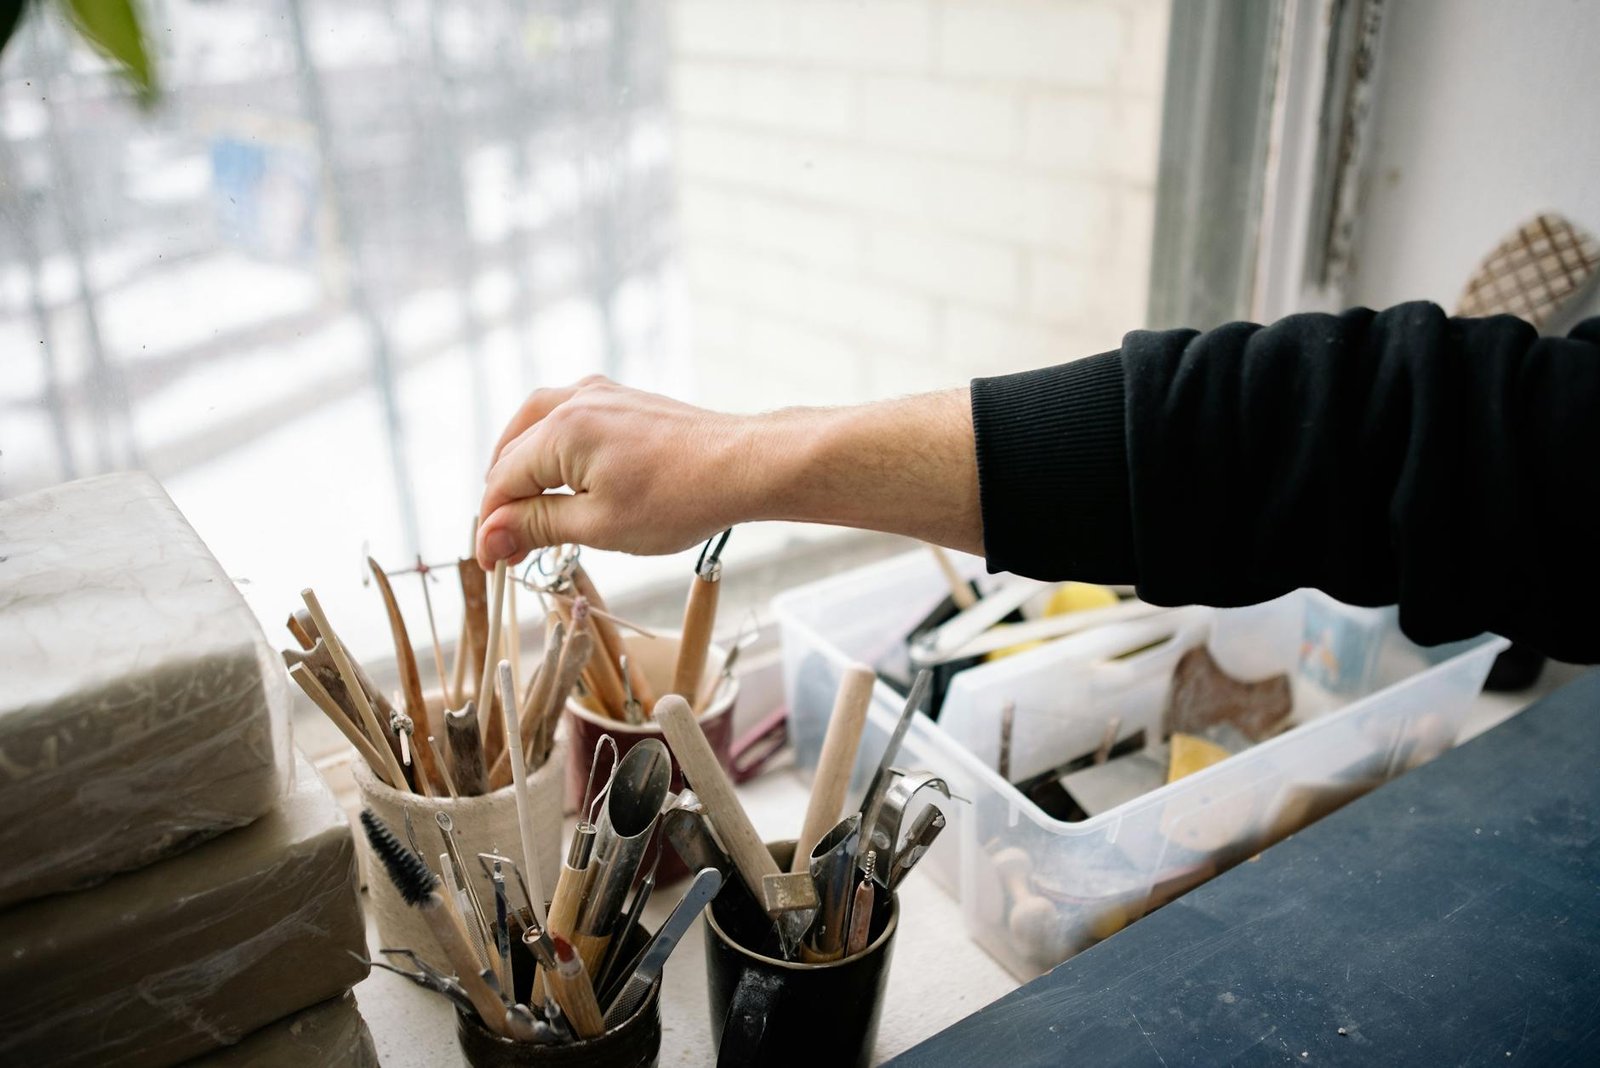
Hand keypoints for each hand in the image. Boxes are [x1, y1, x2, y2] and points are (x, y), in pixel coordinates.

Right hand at [476, 377, 981, 568]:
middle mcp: (573, 400)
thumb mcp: (598, 525)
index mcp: (559, 429)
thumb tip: (487, 538)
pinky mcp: (623, 400)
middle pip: (511, 451)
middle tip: (511, 551)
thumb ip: (536, 526)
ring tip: (532, 520)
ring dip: (526, 474)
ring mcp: (600, 394)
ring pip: (536, 431)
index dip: (491, 527)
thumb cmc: (679, 498)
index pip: (500, 481)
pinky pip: (567, 421)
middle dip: (505, 500)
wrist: (744, 465)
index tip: (493, 566)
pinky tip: (568, 485)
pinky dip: (555, 455)